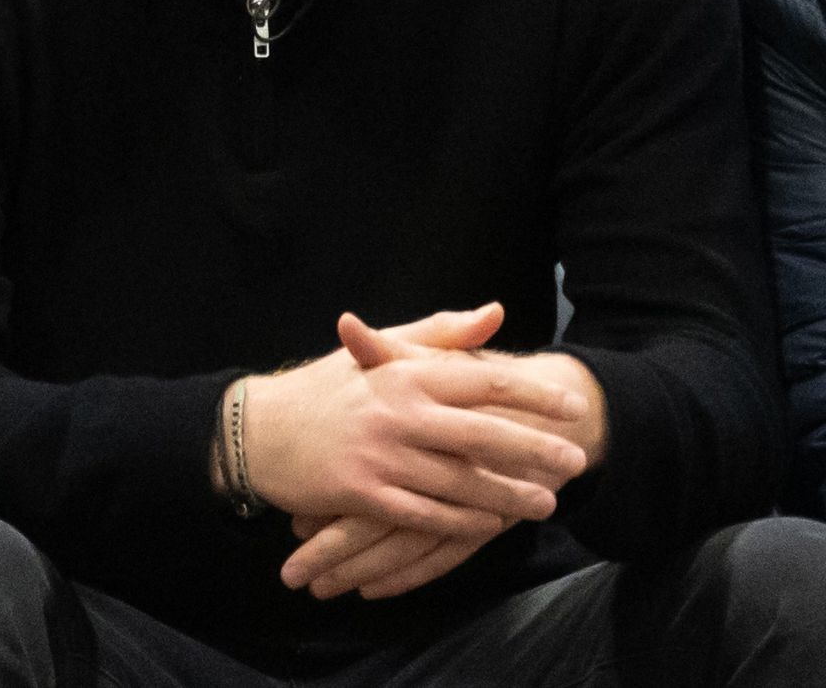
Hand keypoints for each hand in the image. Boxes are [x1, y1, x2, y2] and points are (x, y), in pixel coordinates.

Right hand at [281, 307, 601, 600]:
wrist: (260, 431)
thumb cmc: (326, 390)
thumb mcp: (377, 352)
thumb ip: (439, 334)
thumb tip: (495, 312)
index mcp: (403, 373)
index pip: (482, 378)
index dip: (533, 394)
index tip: (573, 406)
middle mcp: (396, 412)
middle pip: (482, 434)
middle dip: (535, 450)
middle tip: (577, 461)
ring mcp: (380, 455)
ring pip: (461, 482)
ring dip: (508, 495)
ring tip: (547, 503)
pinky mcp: (364, 494)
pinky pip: (426, 515)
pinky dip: (462, 522)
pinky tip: (489, 525)